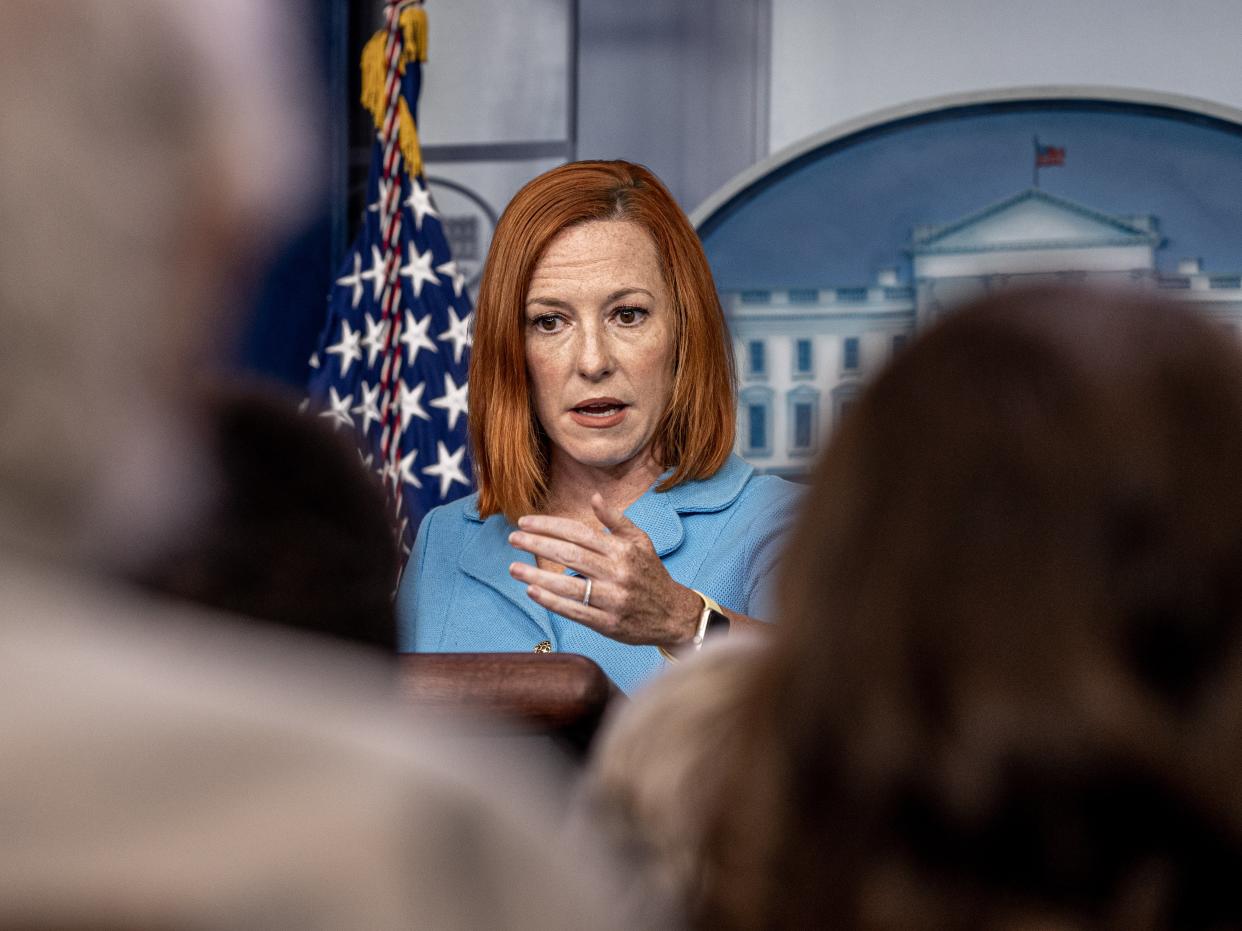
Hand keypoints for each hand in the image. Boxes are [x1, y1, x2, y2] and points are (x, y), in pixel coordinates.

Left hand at [507, 493, 700, 646]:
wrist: (673, 614)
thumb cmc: (651, 573)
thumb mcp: (640, 541)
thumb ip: (615, 520)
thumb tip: (594, 497)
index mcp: (622, 549)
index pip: (578, 533)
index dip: (549, 526)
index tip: (524, 522)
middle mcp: (617, 572)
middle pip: (570, 555)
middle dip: (537, 545)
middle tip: (513, 539)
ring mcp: (612, 599)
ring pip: (569, 585)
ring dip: (537, 576)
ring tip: (513, 568)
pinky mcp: (608, 623)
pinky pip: (575, 611)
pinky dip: (552, 601)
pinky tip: (532, 591)